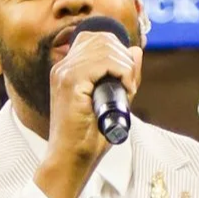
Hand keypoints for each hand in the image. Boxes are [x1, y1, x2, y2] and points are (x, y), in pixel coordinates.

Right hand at [32, 27, 139, 197]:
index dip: (116, 49)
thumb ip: (123, 75)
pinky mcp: (71, 83)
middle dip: (124, 57)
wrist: (70, 161)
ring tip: (127, 88)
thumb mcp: (112, 100)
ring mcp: (64, 73)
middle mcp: (63, 66)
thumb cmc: (87, 138)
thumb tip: (135, 51)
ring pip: (105, 48)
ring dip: (125, 66)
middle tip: (129, 84)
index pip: (94, 37)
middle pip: (102, 39)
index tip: (125, 75)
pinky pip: (104, 62)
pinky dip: (122, 72)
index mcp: (67, 69)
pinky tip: (125, 89)